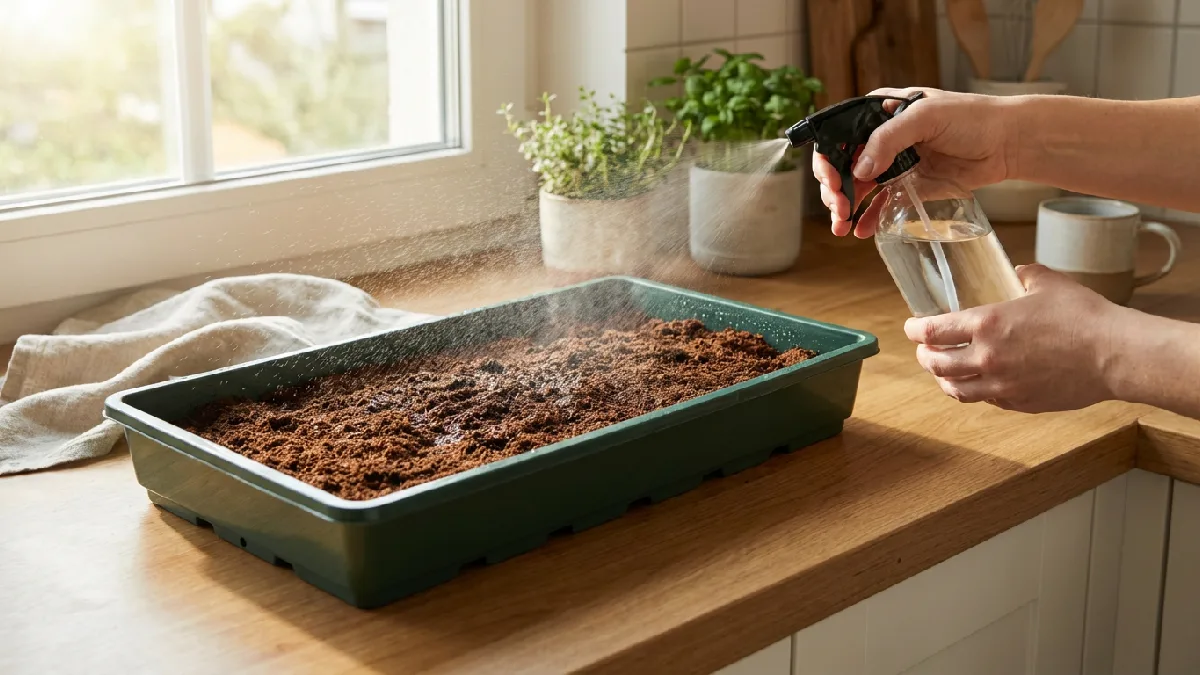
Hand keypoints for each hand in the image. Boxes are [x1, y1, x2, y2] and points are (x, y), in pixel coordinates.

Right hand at [812, 87, 1017, 237]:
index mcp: (879, 113)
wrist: (1008, 142)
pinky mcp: (908, 186)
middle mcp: (881, 138)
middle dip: (834, 189)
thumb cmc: (971, 118)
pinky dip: (868, 217)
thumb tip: (858, 169)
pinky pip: (880, 203)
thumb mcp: (925, 117)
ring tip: (842, 225)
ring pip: (857, 187)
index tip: (832, 181)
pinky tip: (860, 230)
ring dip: (846, 207)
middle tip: (839, 208)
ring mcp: (894, 163)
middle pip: (842, 165)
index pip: (839, 135)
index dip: (829, 159)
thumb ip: (888, 139)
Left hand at [904, 265, 1125, 413]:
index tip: (911, 327)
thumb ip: (1024, 276)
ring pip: (956, 389)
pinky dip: (976, 392)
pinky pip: (986, 400)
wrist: (1114, 355)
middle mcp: (986, 358)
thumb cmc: (1083, 316)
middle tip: (924, 350)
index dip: (915, 329)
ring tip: (944, 372)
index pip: (932, 331)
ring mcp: (1002, 385)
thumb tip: (1016, 273)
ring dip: (944, 380)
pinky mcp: (1020, 403)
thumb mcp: (1048, 283)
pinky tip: (980, 384)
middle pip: (936, 364)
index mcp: (986, 325)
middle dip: (924, 356)